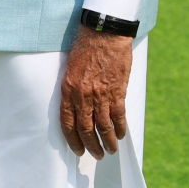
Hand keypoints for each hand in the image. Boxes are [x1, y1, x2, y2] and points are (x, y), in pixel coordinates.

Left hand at [59, 25, 133, 159]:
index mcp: (68, 89)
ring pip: (104, 127)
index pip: (67, 122)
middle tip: (96, 155)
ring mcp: (101, 95)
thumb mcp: (71, 67)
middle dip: (91, 145)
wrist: (103, 33)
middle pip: (86, 129)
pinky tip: (122, 134)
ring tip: (111, 150)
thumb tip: (77, 106)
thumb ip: (73, 88)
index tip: (77, 150)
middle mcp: (83, 95)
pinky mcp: (117, 91)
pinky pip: (119, 116)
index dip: (72, 139)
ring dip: (108, 142)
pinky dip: (121, 128)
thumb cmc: (85, 46)